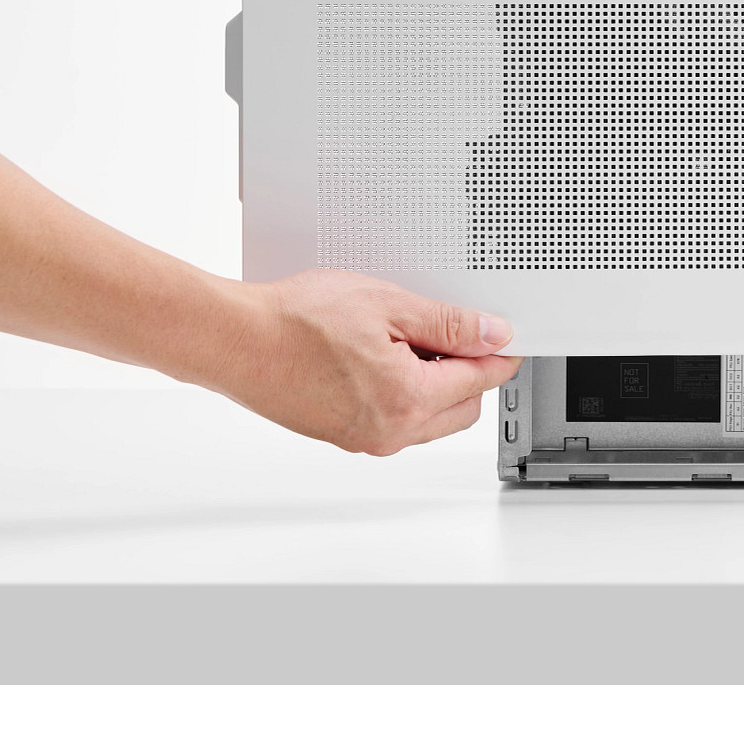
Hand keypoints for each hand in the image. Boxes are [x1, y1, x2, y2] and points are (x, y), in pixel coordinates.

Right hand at [219, 270, 519, 455]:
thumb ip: (447, 324)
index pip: (480, 380)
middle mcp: (390, 431)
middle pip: (463, 408)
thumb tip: (493, 335)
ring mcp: (365, 439)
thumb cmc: (295, 320)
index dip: (500, 352)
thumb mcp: (386, 304)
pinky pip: (397, 420)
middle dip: (469, 371)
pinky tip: (379, 355)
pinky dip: (404, 393)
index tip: (507, 335)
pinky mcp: (345, 436)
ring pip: (430, 418)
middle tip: (451, 329)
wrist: (235, 340)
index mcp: (407, 399)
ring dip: (435, 383)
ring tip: (405, 337)